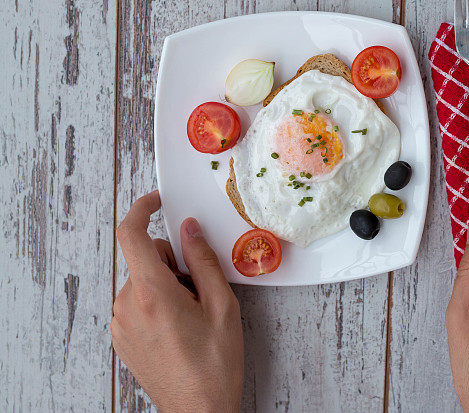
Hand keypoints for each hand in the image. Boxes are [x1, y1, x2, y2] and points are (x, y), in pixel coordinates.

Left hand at [111, 191, 243, 411]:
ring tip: (191, 316)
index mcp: (152, 293)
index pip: (132, 235)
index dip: (142, 210)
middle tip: (200, 292)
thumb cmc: (213, 365)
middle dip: (173, 264)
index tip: (156, 201)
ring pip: (143, 281)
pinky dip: (157, 303)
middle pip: (146, 259)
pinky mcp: (122, 337)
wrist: (198, 410)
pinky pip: (138, 302)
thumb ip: (203, 261)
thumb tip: (190, 230)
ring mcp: (121, 323)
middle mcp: (128, 305)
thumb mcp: (222, 306)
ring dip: (166, 286)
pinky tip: (179, 328)